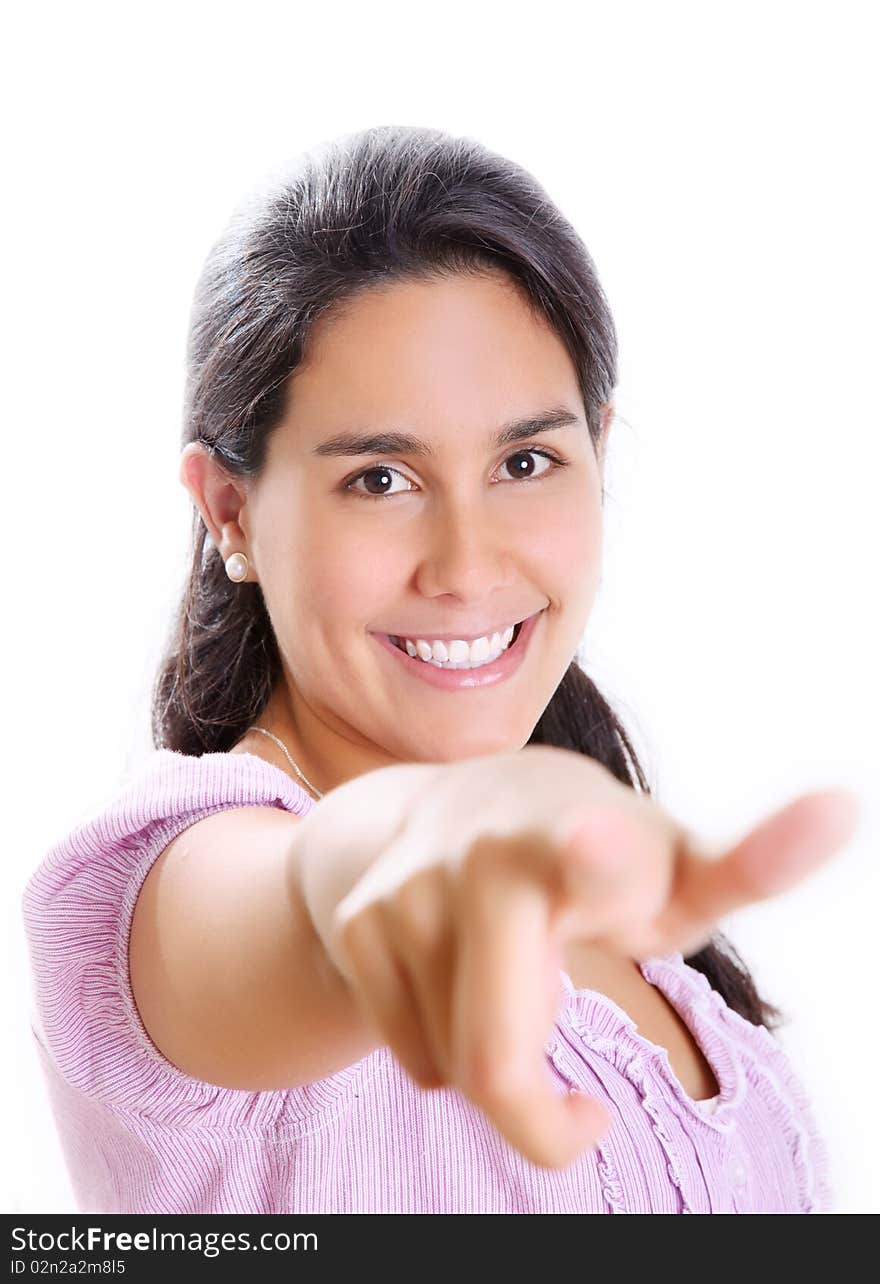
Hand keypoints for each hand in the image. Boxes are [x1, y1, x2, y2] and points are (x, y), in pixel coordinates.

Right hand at [323, 745, 860, 1169]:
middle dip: (543, 1124)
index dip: (599, 855)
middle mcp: (486, 856)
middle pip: (499, 1067)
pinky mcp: (358, 924)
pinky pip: (414, 1058)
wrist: (431, 808)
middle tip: (583, 1121)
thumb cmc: (589, 850)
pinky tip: (452, 982)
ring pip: (458, 1071)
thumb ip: (755, 860)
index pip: (596, 849)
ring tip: (512, 995)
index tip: (595, 840)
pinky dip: (445, 1053)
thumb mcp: (671, 865)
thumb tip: (849, 805)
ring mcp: (408, 890)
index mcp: (586, 833)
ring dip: (497, 1068)